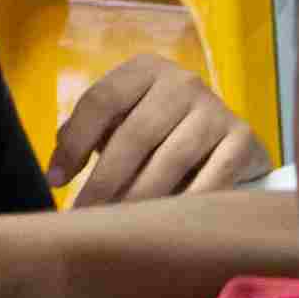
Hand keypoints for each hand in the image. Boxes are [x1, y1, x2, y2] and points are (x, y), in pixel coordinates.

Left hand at [50, 53, 267, 208]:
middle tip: (85, 216)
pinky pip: (210, 179)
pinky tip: (165, 225)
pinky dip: (184, 205)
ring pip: (170, 161)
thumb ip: (85, 137)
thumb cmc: (159, 135)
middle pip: (134, 134)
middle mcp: (181, 81)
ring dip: (140, 199)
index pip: (101, 101)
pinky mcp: (242, 137)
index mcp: (144, 70)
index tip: (56, 182)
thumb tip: (55, 173)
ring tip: (120, 227)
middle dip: (104, 181)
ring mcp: (215, 108)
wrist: (227, 143)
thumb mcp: (121, 123)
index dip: (74, 143)